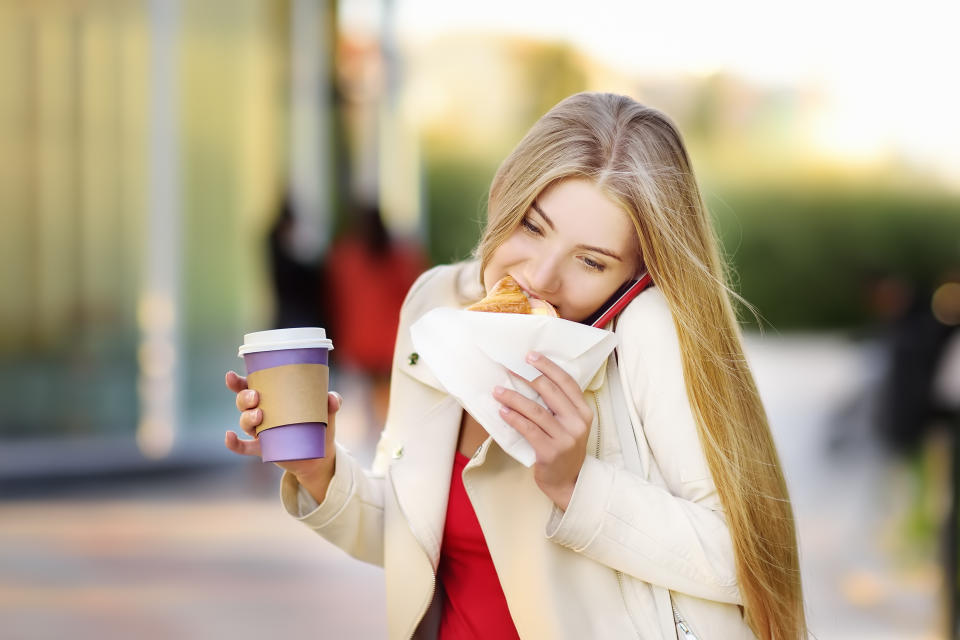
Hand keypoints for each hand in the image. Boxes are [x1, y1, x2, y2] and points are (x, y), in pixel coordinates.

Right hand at [224, 370, 340, 501]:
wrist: (320, 455)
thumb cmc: (320, 425)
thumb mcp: (327, 412)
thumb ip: (332, 402)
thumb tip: (332, 398)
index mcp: (273, 398)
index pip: (250, 386)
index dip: (237, 382)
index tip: (231, 377)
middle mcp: (262, 413)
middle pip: (243, 402)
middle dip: (244, 398)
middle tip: (256, 397)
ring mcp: (260, 432)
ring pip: (244, 422)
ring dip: (245, 418)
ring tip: (258, 416)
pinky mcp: (262, 449)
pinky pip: (242, 447)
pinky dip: (232, 443)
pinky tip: (229, 436)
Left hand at [493, 352, 592, 509]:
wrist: (568, 482)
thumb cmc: (565, 449)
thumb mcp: (571, 425)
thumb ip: (560, 406)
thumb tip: (533, 380)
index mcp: (583, 412)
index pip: (566, 382)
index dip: (548, 367)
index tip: (530, 356)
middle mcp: (577, 423)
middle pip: (550, 392)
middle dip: (527, 377)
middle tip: (508, 369)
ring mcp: (565, 438)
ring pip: (535, 410)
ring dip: (513, 398)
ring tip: (498, 390)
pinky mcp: (550, 451)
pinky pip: (528, 429)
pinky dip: (513, 418)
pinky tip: (503, 411)